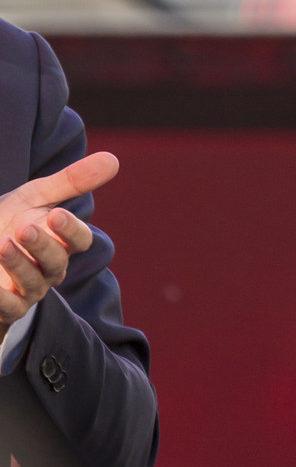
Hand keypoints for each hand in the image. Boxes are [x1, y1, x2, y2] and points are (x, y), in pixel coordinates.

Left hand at [0, 153, 117, 326]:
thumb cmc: (9, 221)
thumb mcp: (35, 198)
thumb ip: (72, 181)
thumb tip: (114, 159)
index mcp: (60, 241)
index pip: (79, 240)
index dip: (70, 230)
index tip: (56, 215)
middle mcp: (49, 268)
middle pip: (57, 261)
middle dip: (43, 245)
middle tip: (25, 228)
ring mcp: (29, 289)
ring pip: (33, 281)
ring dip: (18, 263)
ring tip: (2, 243)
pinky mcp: (7, 307)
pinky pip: (8, 308)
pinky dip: (1, 299)